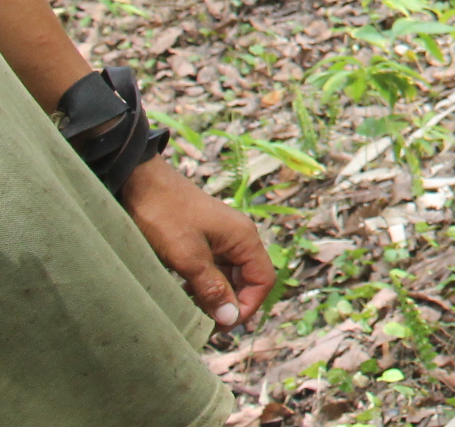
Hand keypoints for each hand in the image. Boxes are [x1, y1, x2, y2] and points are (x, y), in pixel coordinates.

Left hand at [120, 158, 276, 330]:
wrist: (138, 182)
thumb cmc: (165, 216)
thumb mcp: (188, 257)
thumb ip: (212, 288)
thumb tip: (231, 318)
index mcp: (244, 238)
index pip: (262, 280)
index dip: (247, 306)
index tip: (221, 326)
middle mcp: (238, 237)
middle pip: (248, 279)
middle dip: (231, 304)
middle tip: (205, 326)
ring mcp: (220, 237)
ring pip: (229, 275)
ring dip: (215, 296)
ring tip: (193, 314)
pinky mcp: (201, 238)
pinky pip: (212, 268)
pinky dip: (203, 285)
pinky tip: (184, 295)